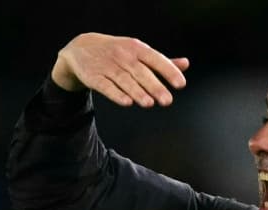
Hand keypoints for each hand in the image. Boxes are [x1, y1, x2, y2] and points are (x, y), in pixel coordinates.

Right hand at [50, 32, 188, 107]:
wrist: (81, 48)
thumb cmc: (118, 53)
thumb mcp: (138, 52)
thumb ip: (162, 61)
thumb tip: (185, 64)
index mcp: (137, 48)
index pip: (156, 59)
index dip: (168, 71)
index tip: (181, 84)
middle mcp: (123, 56)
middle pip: (141, 72)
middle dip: (154, 87)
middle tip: (167, 101)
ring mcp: (107, 66)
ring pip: (124, 80)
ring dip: (137, 92)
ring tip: (149, 103)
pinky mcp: (93, 77)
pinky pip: (105, 86)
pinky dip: (116, 94)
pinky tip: (126, 102)